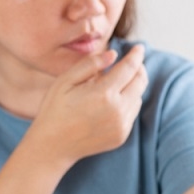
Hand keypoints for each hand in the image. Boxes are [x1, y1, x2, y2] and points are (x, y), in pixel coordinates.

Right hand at [28, 45, 147, 165]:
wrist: (53, 145)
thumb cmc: (55, 109)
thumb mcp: (65, 81)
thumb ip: (90, 65)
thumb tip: (113, 55)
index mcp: (104, 94)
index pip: (129, 68)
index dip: (136, 55)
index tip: (139, 48)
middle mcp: (117, 111)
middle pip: (140, 83)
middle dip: (139, 69)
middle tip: (133, 62)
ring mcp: (121, 126)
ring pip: (138, 98)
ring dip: (133, 87)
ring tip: (119, 81)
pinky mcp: (121, 136)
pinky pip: (131, 114)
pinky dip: (127, 103)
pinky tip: (113, 101)